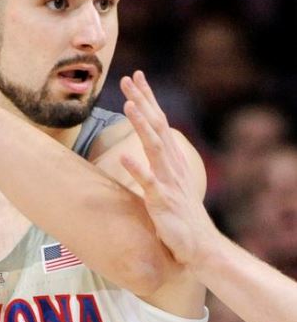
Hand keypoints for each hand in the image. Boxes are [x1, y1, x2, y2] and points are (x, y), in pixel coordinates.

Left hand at [119, 70, 214, 265]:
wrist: (197, 244)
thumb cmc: (178, 213)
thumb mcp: (167, 181)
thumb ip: (155, 163)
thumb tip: (139, 147)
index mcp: (171, 157)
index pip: (158, 120)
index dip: (147, 98)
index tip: (135, 76)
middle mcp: (171, 164)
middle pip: (156, 125)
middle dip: (142, 100)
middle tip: (127, 79)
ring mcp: (167, 181)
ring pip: (153, 147)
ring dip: (141, 125)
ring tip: (128, 105)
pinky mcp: (162, 200)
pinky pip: (148, 182)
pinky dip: (136, 169)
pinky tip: (124, 156)